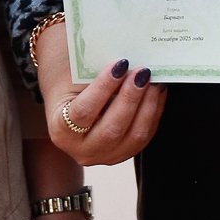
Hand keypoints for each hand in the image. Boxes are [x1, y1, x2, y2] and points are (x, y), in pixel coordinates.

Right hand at [34, 21, 166, 165]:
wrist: (70, 105)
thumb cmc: (70, 85)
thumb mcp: (73, 78)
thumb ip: (94, 72)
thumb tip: (126, 63)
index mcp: (61, 130)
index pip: (83, 111)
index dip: (103, 88)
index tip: (119, 64)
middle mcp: (82, 150)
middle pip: (111, 129)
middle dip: (130, 98)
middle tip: (142, 72)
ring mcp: (106, 156)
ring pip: (134, 136)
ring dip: (147, 105)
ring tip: (153, 80)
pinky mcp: (125, 153)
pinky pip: (145, 136)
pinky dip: (153, 111)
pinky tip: (157, 91)